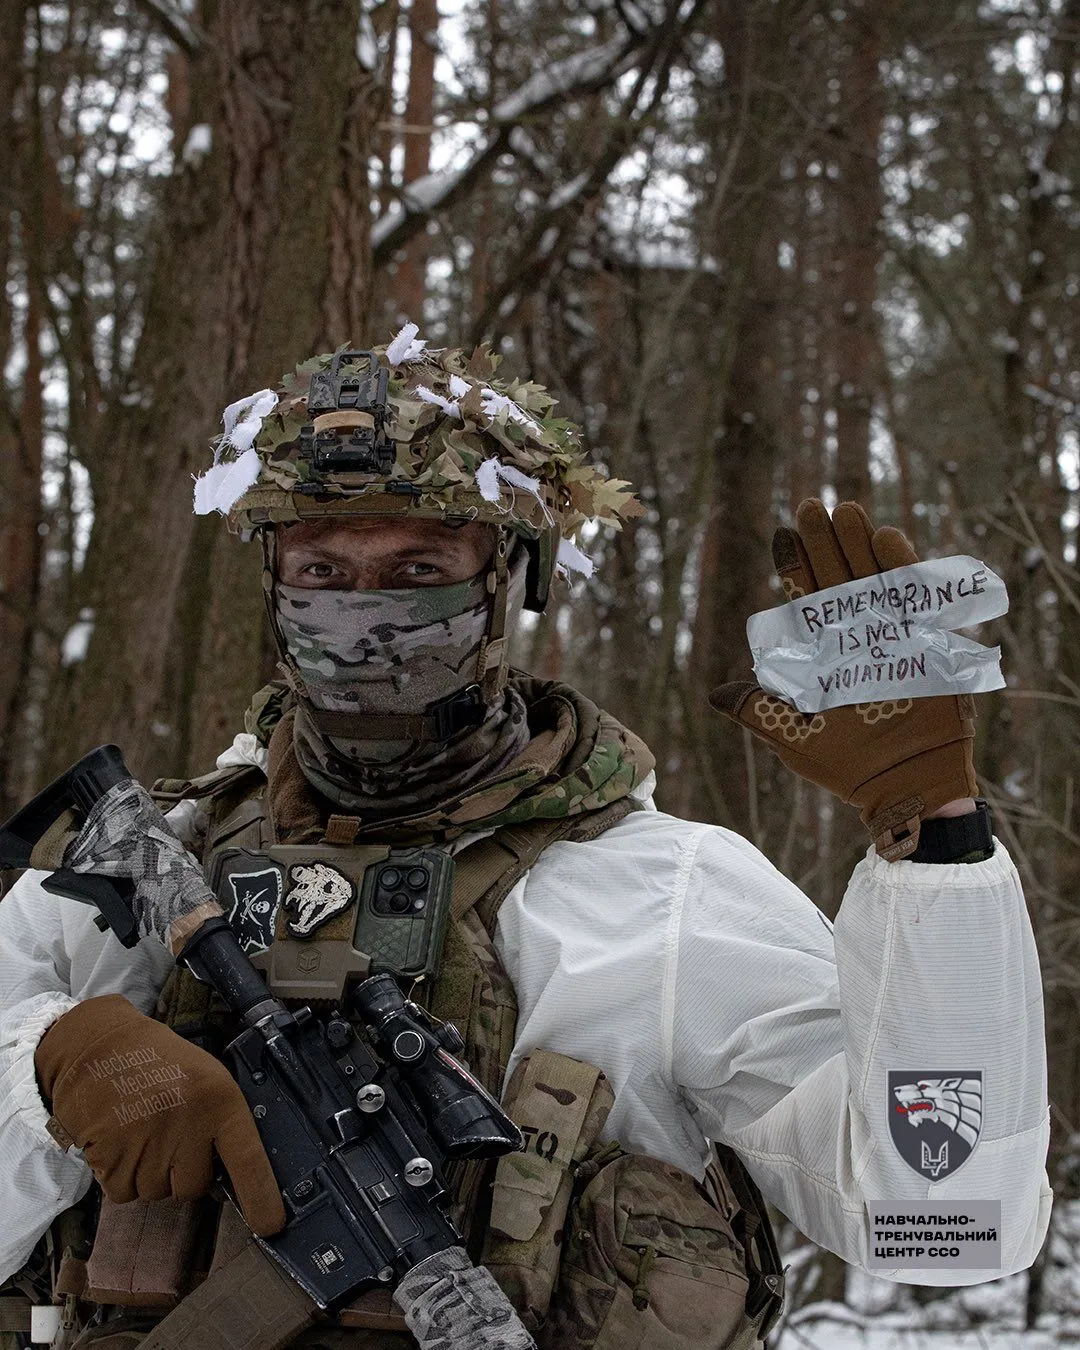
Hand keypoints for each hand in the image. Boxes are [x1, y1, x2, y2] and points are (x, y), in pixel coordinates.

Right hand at [35, 993, 285, 1234]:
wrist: (100, 1046)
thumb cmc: (158, 1062)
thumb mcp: (206, 1078)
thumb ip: (220, 1121)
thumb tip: (229, 1172)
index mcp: (219, 1101)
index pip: (248, 1158)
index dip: (261, 1195)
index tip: (271, 1224)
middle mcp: (188, 1126)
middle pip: (193, 1187)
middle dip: (183, 1172)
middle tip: (169, 1135)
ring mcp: (148, 1145)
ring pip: (157, 1192)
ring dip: (150, 1173)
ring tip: (142, 1130)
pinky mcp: (112, 1158)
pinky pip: (124, 1193)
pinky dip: (120, 1176)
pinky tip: (121, 1141)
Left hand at [709, 498, 977, 859]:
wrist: (902, 785)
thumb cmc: (846, 765)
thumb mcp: (793, 738)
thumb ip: (758, 710)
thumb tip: (715, 693)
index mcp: (823, 651)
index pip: (806, 598)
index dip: (796, 564)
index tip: (784, 532)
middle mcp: (856, 637)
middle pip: (838, 578)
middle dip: (826, 543)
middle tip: (812, 506)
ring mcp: (891, 636)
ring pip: (873, 579)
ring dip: (859, 545)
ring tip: (846, 509)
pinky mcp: (925, 643)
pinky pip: (912, 598)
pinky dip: (901, 569)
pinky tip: (886, 538)